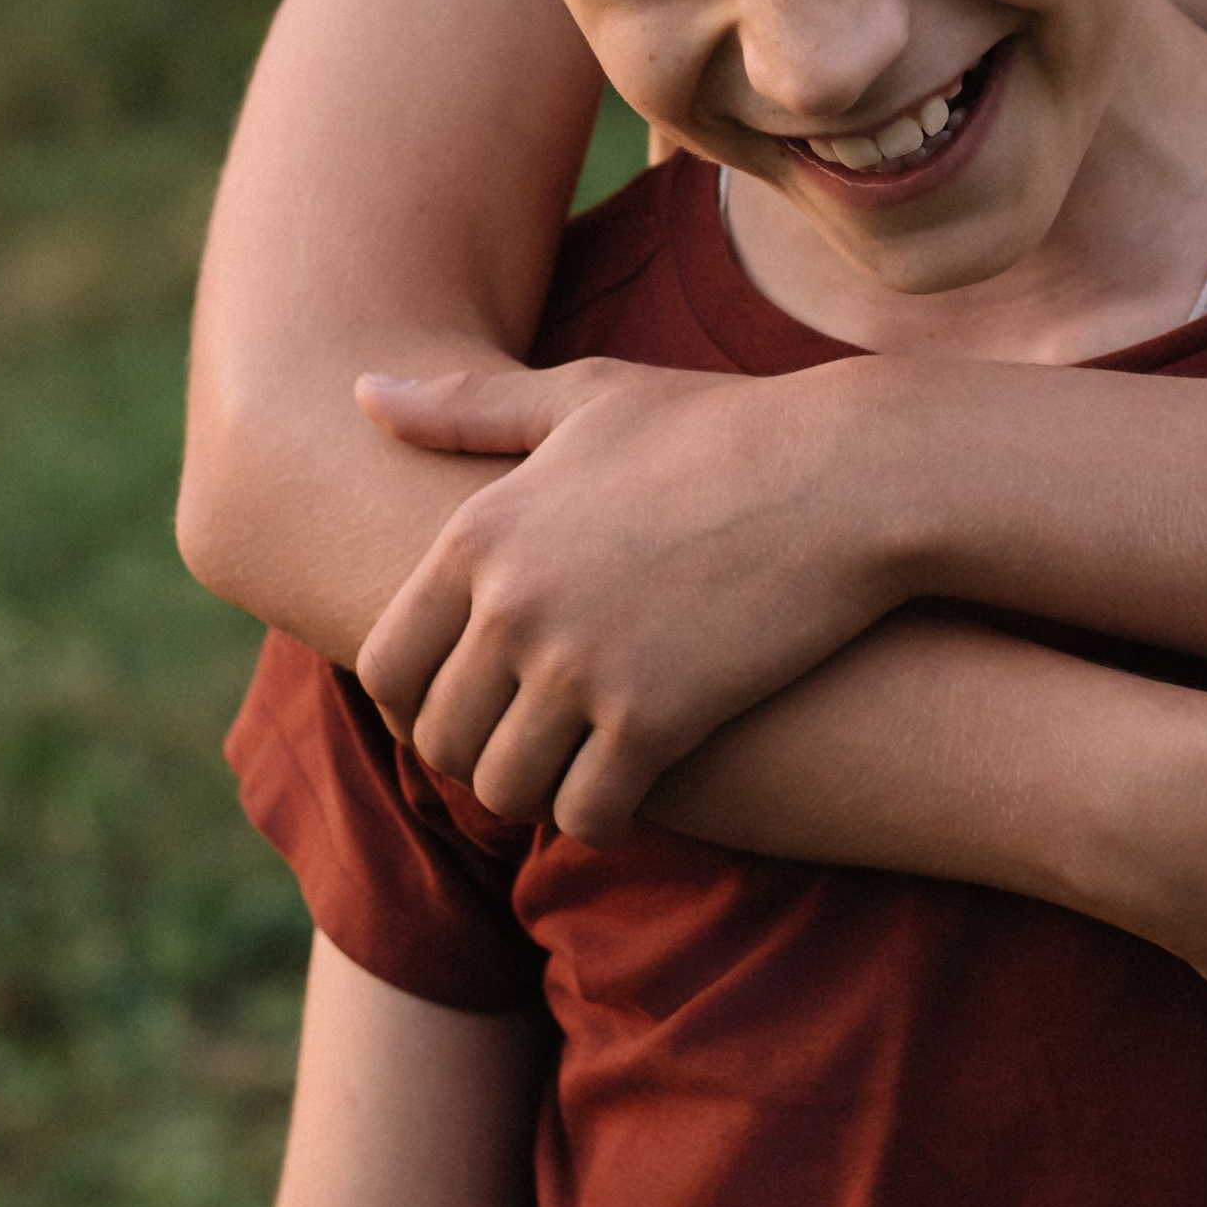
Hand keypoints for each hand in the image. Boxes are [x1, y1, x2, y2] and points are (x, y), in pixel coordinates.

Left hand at [353, 351, 907, 833]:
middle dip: (475, 755)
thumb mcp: (586, 399)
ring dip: (534, 792)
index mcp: (482, 531)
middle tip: (526, 746)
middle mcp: (513, 603)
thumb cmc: (718, 427)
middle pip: (438, 740)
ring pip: (504, 788)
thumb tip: (360, 392)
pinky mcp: (654, 719)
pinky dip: (601, 815)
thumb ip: (466, 409)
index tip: (463, 707)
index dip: (413, 706)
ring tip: (574, 770)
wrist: (846, 473)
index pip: (385, 666)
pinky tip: (634, 786)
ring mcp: (580, 665)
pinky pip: (587, 814)